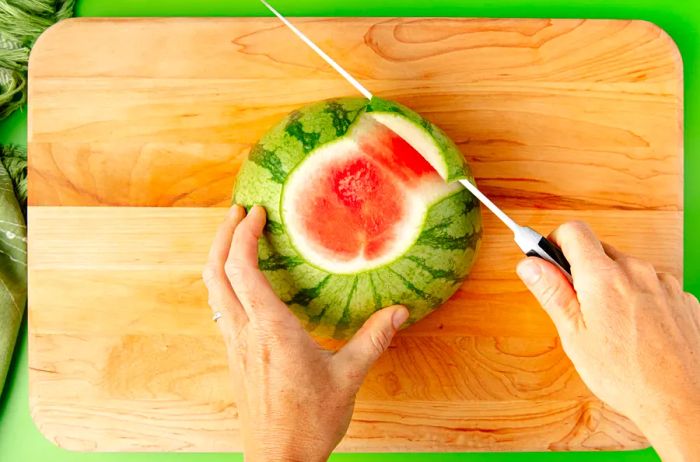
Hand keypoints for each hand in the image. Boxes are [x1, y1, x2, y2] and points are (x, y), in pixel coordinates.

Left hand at [203, 205, 408, 461]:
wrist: (279, 461)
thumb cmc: (310, 423)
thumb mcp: (348, 377)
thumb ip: (372, 339)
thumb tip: (397, 312)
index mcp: (271, 330)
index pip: (242, 270)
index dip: (243, 235)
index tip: (254, 213)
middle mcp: (245, 333)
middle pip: (215, 273)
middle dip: (222, 237)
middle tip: (238, 213)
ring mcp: (235, 346)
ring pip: (213, 292)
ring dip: (220, 259)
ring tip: (237, 240)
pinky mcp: (236, 358)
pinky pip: (221, 309)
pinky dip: (226, 284)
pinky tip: (244, 285)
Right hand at [516, 221, 699, 460]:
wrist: (683, 402)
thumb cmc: (627, 376)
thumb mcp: (574, 335)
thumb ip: (551, 292)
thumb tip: (529, 264)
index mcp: (603, 277)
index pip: (573, 230)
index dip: (555, 243)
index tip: (549, 262)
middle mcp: (636, 270)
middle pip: (599, 251)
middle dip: (583, 272)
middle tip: (578, 309)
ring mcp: (663, 283)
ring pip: (626, 270)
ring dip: (612, 287)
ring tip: (611, 327)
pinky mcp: (682, 298)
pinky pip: (651, 286)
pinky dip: (638, 300)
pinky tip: (637, 331)